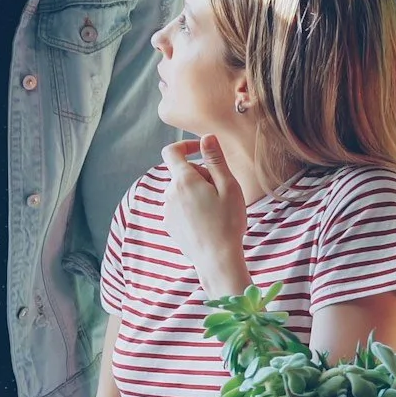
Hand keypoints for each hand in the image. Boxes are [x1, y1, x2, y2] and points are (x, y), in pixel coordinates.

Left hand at [160, 137, 250, 295]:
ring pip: (182, 190)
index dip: (186, 145)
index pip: (172, 151)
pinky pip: (180, 206)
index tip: (202, 150)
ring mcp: (167, 210)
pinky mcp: (169, 224)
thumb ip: (215, 159)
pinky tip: (208, 221)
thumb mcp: (228, 186)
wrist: (217, 259)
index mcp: (183, 181)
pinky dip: (192, 206)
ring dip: (197, 191)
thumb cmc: (227, 222)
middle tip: (222, 190)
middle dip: (201, 173)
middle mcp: (169, 193)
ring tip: (217, 208)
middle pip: (182, 172)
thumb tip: (206, 137)